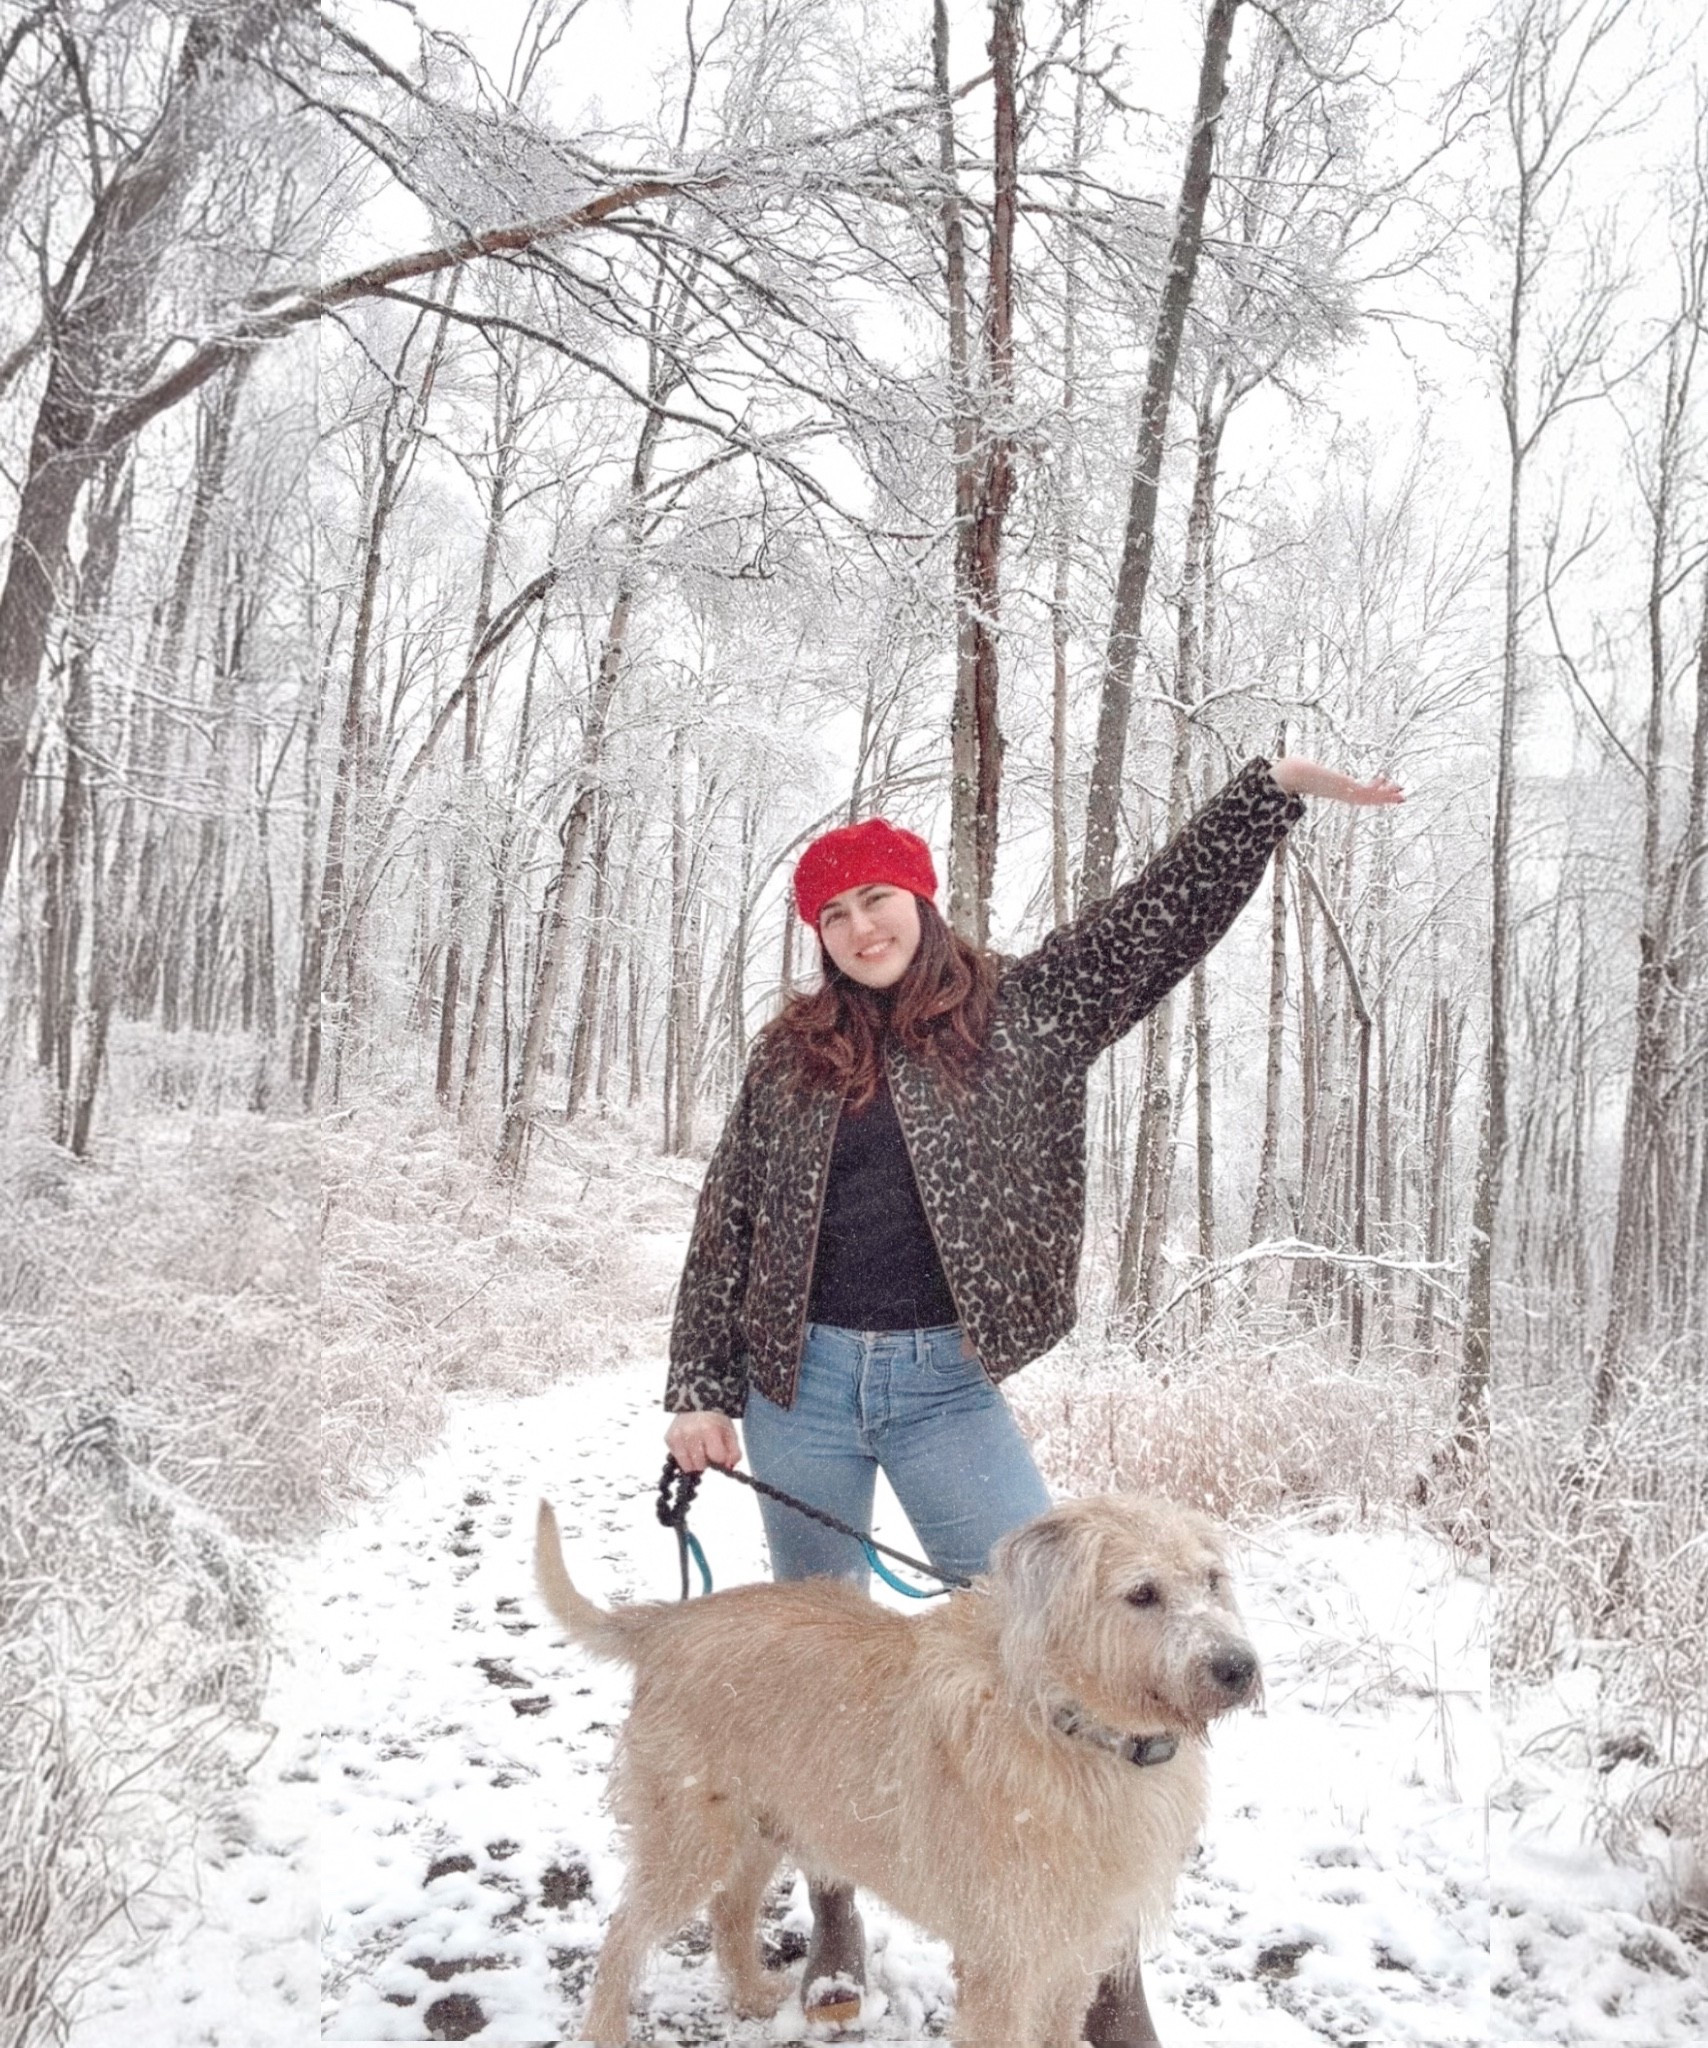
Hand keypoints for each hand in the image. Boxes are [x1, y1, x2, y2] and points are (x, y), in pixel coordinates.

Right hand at [665, 1410, 742, 1472]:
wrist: (697, 1402)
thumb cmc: (716, 1420)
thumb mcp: (730, 1432)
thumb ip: (734, 1452)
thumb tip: (729, 1467)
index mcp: (709, 1429)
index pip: (717, 1457)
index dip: (720, 1457)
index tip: (719, 1451)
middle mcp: (691, 1432)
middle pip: (701, 1465)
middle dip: (706, 1461)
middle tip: (707, 1448)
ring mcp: (678, 1436)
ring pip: (688, 1466)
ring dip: (694, 1461)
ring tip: (698, 1449)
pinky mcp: (669, 1438)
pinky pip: (677, 1459)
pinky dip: (684, 1456)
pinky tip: (689, 1445)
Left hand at [1270, 757, 1403, 805]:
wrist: (1295, 774)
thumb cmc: (1297, 771)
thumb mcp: (1308, 768)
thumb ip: (1305, 766)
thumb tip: (1294, 759)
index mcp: (1338, 790)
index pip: (1360, 793)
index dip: (1373, 791)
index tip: (1383, 786)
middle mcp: (1343, 793)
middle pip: (1368, 799)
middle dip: (1385, 798)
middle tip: (1401, 798)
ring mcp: (1344, 793)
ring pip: (1371, 798)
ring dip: (1387, 796)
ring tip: (1402, 795)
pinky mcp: (1344, 789)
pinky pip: (1366, 791)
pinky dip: (1378, 789)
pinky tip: (1386, 782)